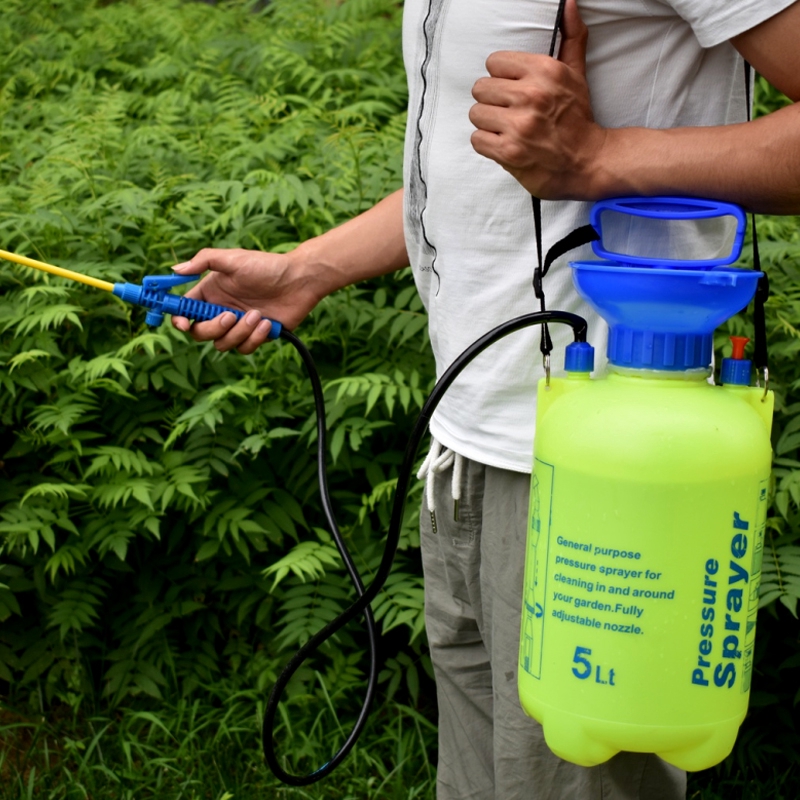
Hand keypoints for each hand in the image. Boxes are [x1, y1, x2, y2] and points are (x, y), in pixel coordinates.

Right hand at [170, 248, 320, 353]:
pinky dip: (255, 338)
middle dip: (214, 328)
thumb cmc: (266, 266)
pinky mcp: (256, 336)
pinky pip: (245, 348)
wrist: (300, 280)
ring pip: (223, 344)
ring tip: (258, 314)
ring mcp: (238, 326)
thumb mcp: (233, 259)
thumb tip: (175, 269)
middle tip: (231, 315)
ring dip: (240, 332)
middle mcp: (221, 310)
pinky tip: (268, 323)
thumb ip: (203, 261)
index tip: (183, 323)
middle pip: (200, 333)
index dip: (180, 320)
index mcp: (211, 293)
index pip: (186, 312)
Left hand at [469, 0, 607, 198]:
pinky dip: (487, 144)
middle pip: (481, 88)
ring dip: (487, 123)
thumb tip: (567, 4)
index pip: (494, 63)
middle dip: (492, 101)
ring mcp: (519, 126)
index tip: (513, 90)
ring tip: (505, 128)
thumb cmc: (577, 118)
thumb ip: (570, 38)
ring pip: (476, 113)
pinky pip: (477, 139)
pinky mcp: (509, 152)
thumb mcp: (576, 74)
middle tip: (508, 111)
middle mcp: (531, 96)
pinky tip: (503, 144)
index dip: (501, 78)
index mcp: (544, 71)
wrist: (586, 161)